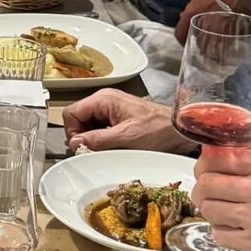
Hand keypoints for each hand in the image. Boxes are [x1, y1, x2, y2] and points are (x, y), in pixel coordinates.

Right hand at [63, 88, 189, 154]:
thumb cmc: (158, 129)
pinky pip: (100, 128)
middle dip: (82, 137)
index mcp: (104, 99)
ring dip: (93, 139)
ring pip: (88, 125)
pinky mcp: (117, 118)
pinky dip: (101, 139)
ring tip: (105, 149)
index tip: (82, 146)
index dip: (73, 132)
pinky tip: (112, 147)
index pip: (71, 113)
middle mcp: (105, 100)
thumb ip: (97, 139)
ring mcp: (111, 109)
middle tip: (93, 150)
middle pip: (78, 119)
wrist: (178, 130)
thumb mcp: (126, 138)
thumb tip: (75, 143)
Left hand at [191, 146, 250, 250]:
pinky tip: (237, 231)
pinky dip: (223, 233)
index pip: (218, 157)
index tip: (205, 169)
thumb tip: (223, 151)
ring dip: (211, 212)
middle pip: (207, 184)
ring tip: (225, 214)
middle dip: (202, 189)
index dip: (205, 163)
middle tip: (207, 194)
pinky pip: (219, 235)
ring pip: (209, 210)